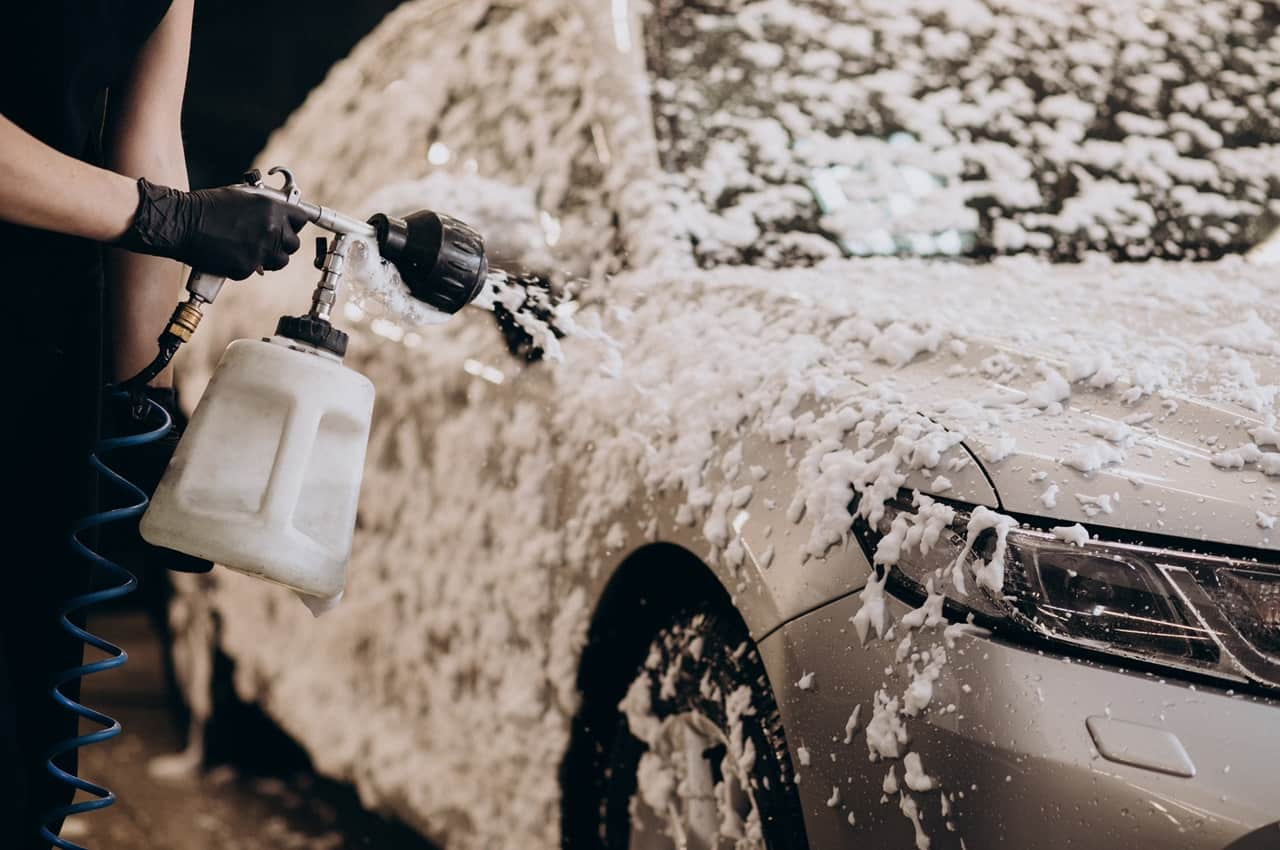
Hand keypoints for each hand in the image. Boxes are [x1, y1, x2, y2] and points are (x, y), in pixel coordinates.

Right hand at [116, 178, 307, 279]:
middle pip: (293, 243)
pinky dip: (249, 265)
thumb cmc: (207, 206)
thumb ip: (264, 205)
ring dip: (271, 257)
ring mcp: (261, 251)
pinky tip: (234, 254)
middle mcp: (271, 230)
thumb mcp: (241, 196)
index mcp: (271, 208)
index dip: (294, 222)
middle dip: (283, 242)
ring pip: (281, 261)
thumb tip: (279, 212)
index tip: (288, 225)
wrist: (182, 223)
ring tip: (253, 249)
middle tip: (268, 240)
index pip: (301, 218)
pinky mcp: (247, 267)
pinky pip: (258, 269)